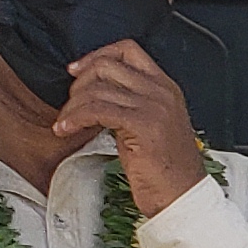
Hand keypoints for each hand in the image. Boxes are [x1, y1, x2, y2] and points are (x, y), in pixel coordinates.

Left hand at [56, 39, 205, 214]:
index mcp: (166, 88)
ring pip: (98, 88)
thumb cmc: (166, 169)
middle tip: (70, 104)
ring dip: (72, 106)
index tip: (77, 70)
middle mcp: (162, 92)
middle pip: (108, 65)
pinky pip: (97, 109)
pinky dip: (75, 118)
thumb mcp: (150, 125)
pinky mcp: (143, 124)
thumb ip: (130, 102)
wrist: (182, 196)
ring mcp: (154, 107)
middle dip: (80, 83)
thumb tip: (94, 91)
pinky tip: (66, 129)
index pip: (128, 50)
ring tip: (64, 123)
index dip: (97, 55)